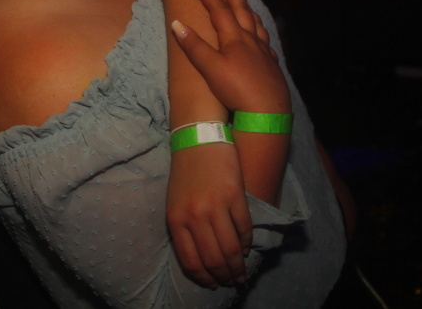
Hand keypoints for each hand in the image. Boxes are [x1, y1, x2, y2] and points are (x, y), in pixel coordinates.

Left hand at [167, 142, 251, 286]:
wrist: (198, 137)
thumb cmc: (186, 171)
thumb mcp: (175, 201)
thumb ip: (184, 228)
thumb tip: (201, 259)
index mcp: (175, 220)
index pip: (191, 261)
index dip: (204, 277)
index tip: (213, 283)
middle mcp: (194, 216)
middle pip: (213, 259)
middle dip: (225, 276)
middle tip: (232, 281)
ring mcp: (215, 206)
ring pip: (231, 249)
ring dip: (238, 266)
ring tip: (242, 272)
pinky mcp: (234, 195)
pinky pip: (244, 228)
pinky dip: (246, 242)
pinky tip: (246, 247)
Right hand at [171, 0, 286, 113]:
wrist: (267, 112)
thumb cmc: (236, 89)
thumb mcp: (210, 68)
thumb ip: (194, 46)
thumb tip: (176, 23)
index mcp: (234, 38)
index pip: (219, 10)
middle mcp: (251, 40)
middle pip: (241, 10)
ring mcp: (263, 52)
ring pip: (255, 23)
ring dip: (247, 8)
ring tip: (243, 1)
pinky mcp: (271, 65)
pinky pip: (265, 40)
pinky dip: (259, 31)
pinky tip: (259, 37)